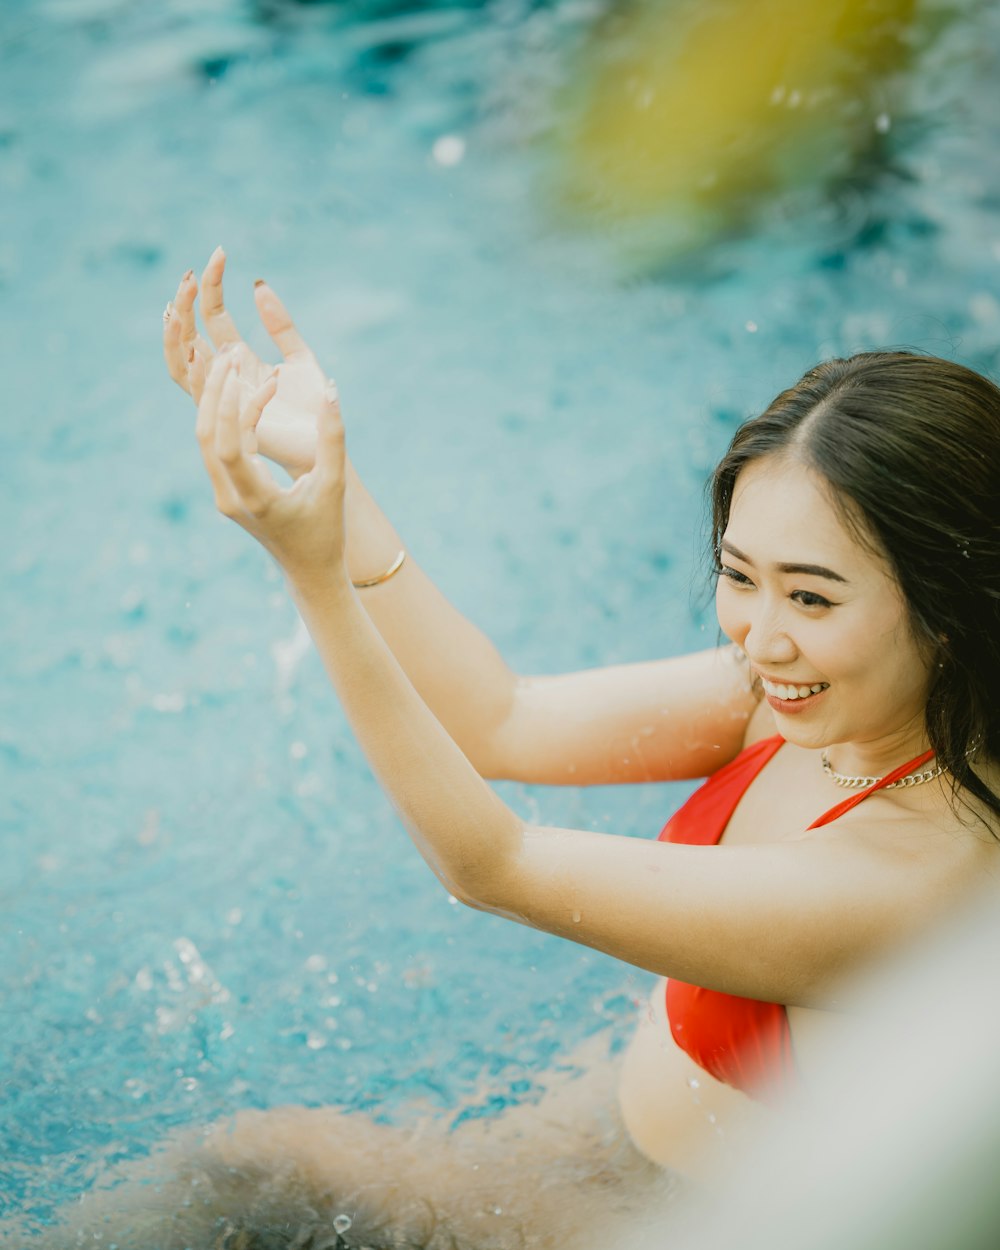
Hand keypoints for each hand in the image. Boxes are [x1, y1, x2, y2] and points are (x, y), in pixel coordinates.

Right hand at [164, 248, 327, 477]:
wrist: (325, 446)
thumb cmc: (314, 409)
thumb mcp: (300, 357)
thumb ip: (280, 325)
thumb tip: (257, 284)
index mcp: (238, 360)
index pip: (213, 316)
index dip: (212, 285)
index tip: (220, 253)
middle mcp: (224, 378)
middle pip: (188, 336)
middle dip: (183, 304)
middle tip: (190, 274)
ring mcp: (222, 398)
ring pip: (182, 365)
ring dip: (177, 335)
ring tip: (178, 304)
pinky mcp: (228, 420)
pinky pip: (201, 395)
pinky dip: (196, 371)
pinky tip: (197, 346)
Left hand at [196, 350, 347, 580]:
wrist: (309, 571)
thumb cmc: (327, 530)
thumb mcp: (334, 482)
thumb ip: (333, 436)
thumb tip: (332, 389)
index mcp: (256, 500)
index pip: (228, 448)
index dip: (232, 408)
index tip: (248, 374)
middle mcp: (230, 499)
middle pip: (205, 437)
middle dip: (213, 392)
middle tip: (227, 354)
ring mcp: (223, 496)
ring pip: (206, 439)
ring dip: (217, 401)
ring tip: (232, 364)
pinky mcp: (225, 490)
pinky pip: (219, 445)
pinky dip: (231, 418)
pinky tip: (252, 393)